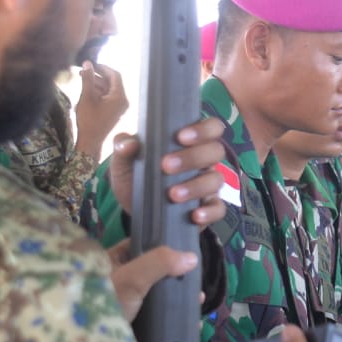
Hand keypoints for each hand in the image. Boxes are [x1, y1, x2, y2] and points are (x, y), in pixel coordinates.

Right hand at [74, 62, 128, 160]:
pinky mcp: (114, 111)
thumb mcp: (87, 97)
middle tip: (83, 70)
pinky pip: (108, 96)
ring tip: (82, 77)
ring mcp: (119, 107)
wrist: (90, 141)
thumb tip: (88, 62)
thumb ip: (88, 79)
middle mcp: (123, 101)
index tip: (91, 63)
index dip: (103, 67)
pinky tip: (86, 88)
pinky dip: (98, 91)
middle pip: (112, 82)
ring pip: (109, 89)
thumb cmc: (88, 119)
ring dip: (97, 83)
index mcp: (120, 97)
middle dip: (98, 75)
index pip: (115, 75)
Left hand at [105, 239, 197, 321]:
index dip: (164, 245)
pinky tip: (190, 321)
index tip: (188, 250)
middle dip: (177, 275)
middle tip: (197, 281)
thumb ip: (160, 262)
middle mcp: (118, 280)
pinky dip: (174, 317)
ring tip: (198, 302)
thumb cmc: (101, 304)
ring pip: (158, 294)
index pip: (141, 245)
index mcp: (110, 261)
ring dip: (179, 297)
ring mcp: (126, 303)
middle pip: (153, 271)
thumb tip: (192, 257)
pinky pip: (157, 317)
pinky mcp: (133, 325)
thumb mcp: (131, 278)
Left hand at [109, 117, 225, 229]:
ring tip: (173, 194)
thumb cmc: (136, 176)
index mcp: (190, 142)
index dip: (203, 129)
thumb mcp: (124, 161)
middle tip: (166, 165)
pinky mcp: (208, 207)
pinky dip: (209, 212)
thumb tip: (128, 144)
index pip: (211, 127)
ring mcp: (209, 184)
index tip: (181, 137)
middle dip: (192, 157)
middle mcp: (204, 161)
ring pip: (216, 180)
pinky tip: (194, 215)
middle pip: (216, 151)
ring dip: (196, 186)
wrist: (135, 209)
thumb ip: (123, 148)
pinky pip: (219, 208)